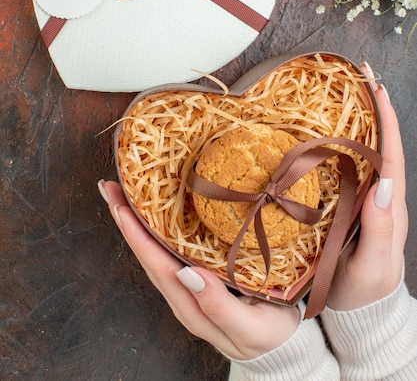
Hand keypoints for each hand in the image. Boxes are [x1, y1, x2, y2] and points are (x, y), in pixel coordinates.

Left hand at [98, 180, 300, 360]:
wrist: (282, 347)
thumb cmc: (268, 336)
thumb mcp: (248, 327)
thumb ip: (219, 306)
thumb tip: (188, 274)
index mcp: (189, 305)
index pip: (155, 265)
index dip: (136, 235)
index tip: (120, 206)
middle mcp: (182, 292)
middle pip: (147, 253)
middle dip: (127, 219)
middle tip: (110, 187)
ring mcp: (189, 283)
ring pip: (155, 248)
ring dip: (137, 219)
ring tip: (122, 192)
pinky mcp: (201, 273)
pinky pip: (172, 247)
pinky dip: (158, 225)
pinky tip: (156, 208)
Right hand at [326, 64, 407, 310]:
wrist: (354, 312)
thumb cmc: (363, 292)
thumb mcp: (374, 267)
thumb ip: (381, 229)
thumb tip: (385, 184)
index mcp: (388, 207)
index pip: (391, 156)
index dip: (386, 121)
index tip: (378, 89)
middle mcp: (377, 197)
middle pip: (378, 144)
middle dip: (372, 108)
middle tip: (358, 76)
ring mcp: (360, 200)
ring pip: (361, 152)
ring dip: (354, 120)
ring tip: (340, 92)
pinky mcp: (343, 206)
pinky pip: (342, 168)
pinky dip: (335, 143)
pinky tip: (318, 133)